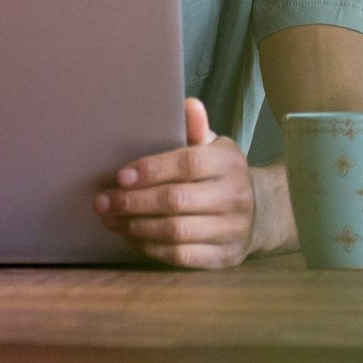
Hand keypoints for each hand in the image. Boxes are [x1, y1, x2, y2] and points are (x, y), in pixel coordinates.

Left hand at [93, 97, 254, 268]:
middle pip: (176, 201)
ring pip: (175, 232)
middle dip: (132, 202)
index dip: (151, 170)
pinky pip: (182, 257)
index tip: (119, 176)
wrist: (260, 212)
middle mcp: (235, 196)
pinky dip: (151, 248)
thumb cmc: (220, 173)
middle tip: (102, 202)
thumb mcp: (213, 147)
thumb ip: (196, 129)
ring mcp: (233, 230)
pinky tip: (132, 237)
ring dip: (135, 227)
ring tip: (110, 220)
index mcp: (229, 162)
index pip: (187, 165)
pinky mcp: (225, 258)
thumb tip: (188, 104)